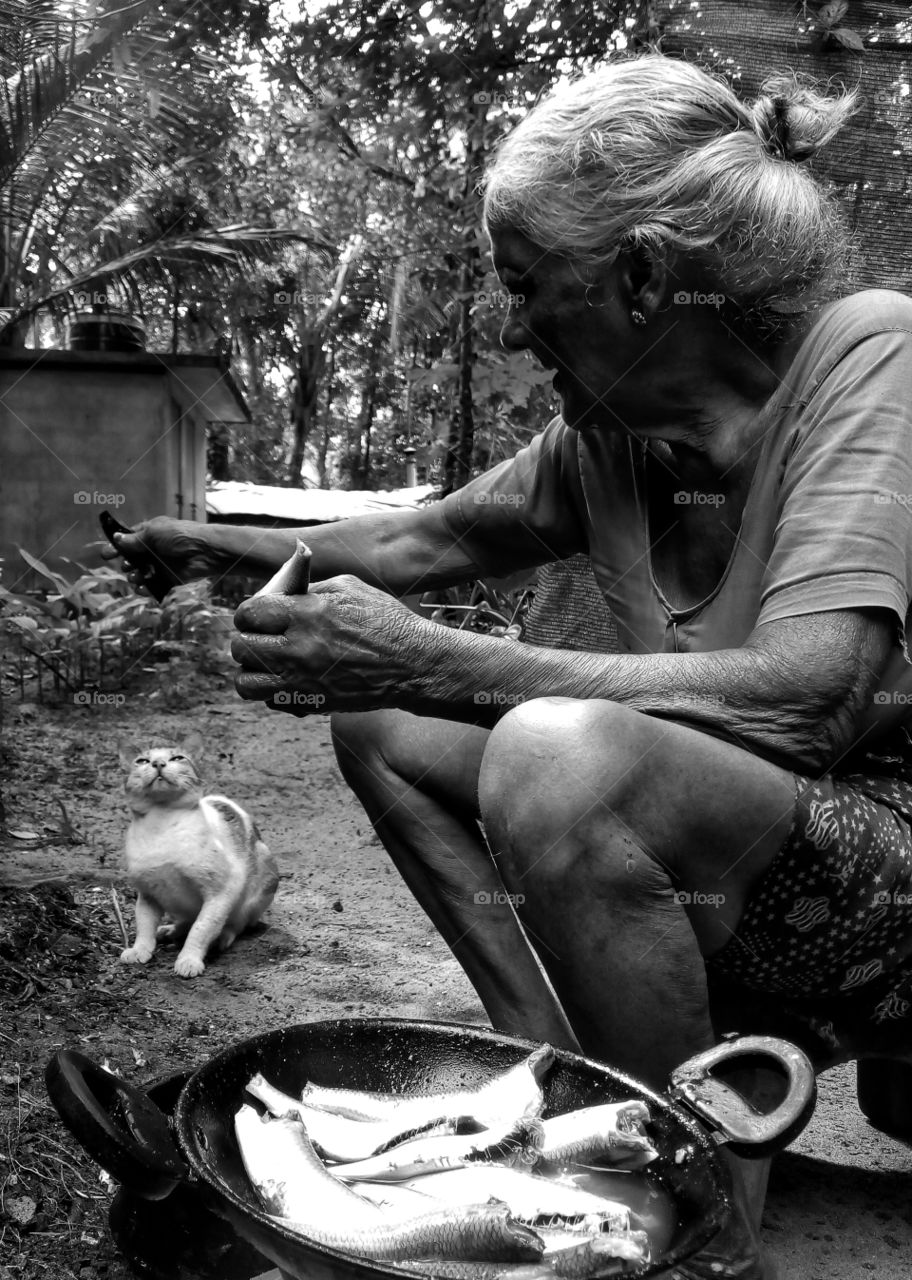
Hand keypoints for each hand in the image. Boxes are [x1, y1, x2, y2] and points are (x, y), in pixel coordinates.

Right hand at [101, 516, 224, 594]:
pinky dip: (146, 588)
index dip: (117, 547)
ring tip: (137, 576)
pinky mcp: (169, 579)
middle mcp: (154, 549)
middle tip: (128, 565)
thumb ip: (135, 539)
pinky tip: (143, 589)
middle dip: (127, 563)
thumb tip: (116, 539)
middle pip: (133, 559)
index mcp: (151, 534)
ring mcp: (161, 565)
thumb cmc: (180, 536)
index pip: (129, 540)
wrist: (205, 551)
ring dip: (135, 577)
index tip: (106, 555)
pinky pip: (153, 586)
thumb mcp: (154, 533)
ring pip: (141, 574)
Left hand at [231, 575, 428, 714]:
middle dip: (246, 639)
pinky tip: (289, 678)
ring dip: (251, 670)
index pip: (249, 613)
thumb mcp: (349, 588)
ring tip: (266, 662)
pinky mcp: (311, 704)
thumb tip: (281, 594)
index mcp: (306, 614)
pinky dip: (273, 691)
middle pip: (241, 648)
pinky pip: (270, 701)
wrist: (413, 664)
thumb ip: (310, 590)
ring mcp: (302, 681)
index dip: (248, 613)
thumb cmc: (386, 622)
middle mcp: (298, 649)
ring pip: (245, 683)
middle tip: (260, 637)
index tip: (256, 615)